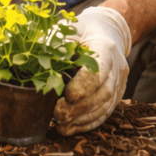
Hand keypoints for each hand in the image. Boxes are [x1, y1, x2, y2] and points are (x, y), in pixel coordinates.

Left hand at [54, 6, 131, 133]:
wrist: (105, 30)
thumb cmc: (82, 29)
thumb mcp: (68, 27)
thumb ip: (55, 41)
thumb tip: (35, 55)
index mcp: (106, 46)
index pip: (99, 69)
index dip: (85, 85)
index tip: (68, 96)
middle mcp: (117, 66)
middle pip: (103, 92)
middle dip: (81, 107)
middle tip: (58, 114)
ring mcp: (119, 82)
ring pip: (105, 106)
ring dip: (83, 118)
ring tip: (61, 124)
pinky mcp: (117, 94)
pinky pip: (105, 113)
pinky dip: (88, 123)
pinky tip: (70, 128)